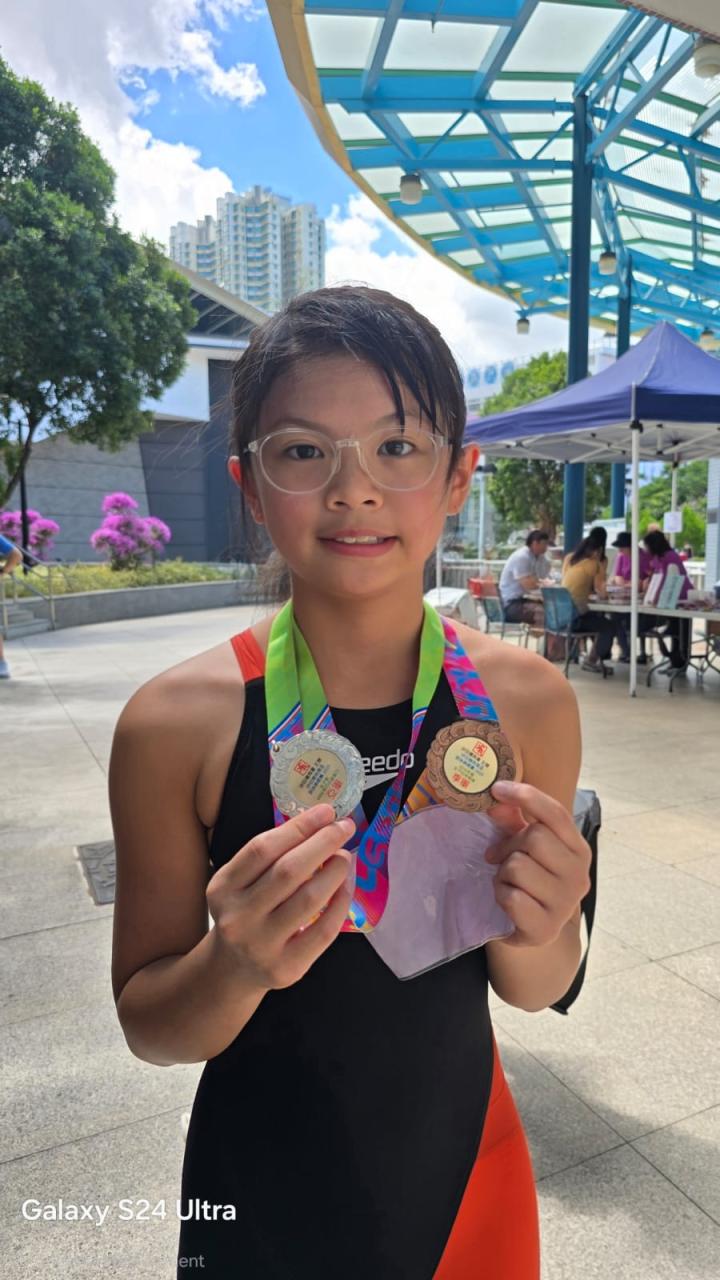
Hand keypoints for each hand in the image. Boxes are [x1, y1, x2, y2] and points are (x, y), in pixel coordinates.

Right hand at [206, 804, 354, 990]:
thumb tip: (319, 824)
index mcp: (223, 888)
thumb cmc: (245, 912)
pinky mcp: (287, 967)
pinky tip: (346, 887)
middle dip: (323, 843)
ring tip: (345, 857)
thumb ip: (268, 858)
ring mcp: (262, 945)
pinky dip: (340, 903)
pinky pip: (323, 930)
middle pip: (288, 871)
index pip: (262, 849)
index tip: (326, 811)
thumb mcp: (239, 884)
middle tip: (344, 827)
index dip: (298, 826)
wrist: (232, 969)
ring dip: (335, 871)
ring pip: (309, 899)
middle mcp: (238, 917)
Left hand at [485, 780, 590, 947]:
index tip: (497, 788)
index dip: (526, 795)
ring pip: (518, 867)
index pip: (556, 814)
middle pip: (535, 837)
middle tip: (499, 857)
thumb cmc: (531, 882)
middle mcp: (579, 875)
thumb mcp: (524, 847)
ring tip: (507, 882)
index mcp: (579, 850)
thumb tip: (498, 799)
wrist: (534, 931)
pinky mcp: (546, 928)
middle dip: (508, 845)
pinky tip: (507, 901)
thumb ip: (514, 822)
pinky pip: (512, 897)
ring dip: (502, 873)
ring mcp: (565, 903)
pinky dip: (500, 896)